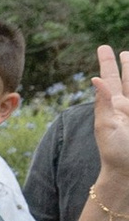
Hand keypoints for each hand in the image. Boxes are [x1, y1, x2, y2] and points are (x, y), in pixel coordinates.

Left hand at [86, 46, 128, 193]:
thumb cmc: (115, 152)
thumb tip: (94, 79)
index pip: (110, 78)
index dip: (108, 63)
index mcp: (113, 106)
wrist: (128, 172)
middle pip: (127, 79)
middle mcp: (126, 106)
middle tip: (124, 51)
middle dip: (126, 65)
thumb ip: (103, 102)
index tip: (105, 48)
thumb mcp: (106, 127)